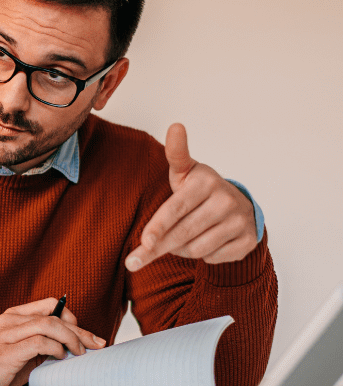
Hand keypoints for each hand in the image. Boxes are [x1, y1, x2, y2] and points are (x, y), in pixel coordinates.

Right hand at [0, 298, 105, 385]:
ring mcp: (7, 335)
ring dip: (71, 339)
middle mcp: (10, 321)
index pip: (50, 305)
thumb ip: (41, 341)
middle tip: (96, 343)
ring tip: (79, 352)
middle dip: (80, 330)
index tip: (84, 334)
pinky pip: (39, 343)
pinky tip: (60, 357)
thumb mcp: (21, 348)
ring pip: (49, 325)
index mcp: (14, 316)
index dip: (71, 317)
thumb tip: (73, 344)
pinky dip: (55, 349)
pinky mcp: (8, 352)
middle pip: (54, 316)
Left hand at [126, 124, 256, 271]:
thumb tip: (176, 126)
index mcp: (207, 182)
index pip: (176, 209)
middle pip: (182, 233)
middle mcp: (226, 201)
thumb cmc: (199, 189)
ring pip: (196, 249)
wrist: (238, 205)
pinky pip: (213, 257)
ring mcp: (240, 221)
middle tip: (136, 259)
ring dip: (180, 249)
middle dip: (157, 248)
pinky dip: (203, 255)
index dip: (158, 227)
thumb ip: (176, 153)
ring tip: (181, 237)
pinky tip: (204, 242)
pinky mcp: (248, 240)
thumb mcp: (185, 171)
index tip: (144, 242)